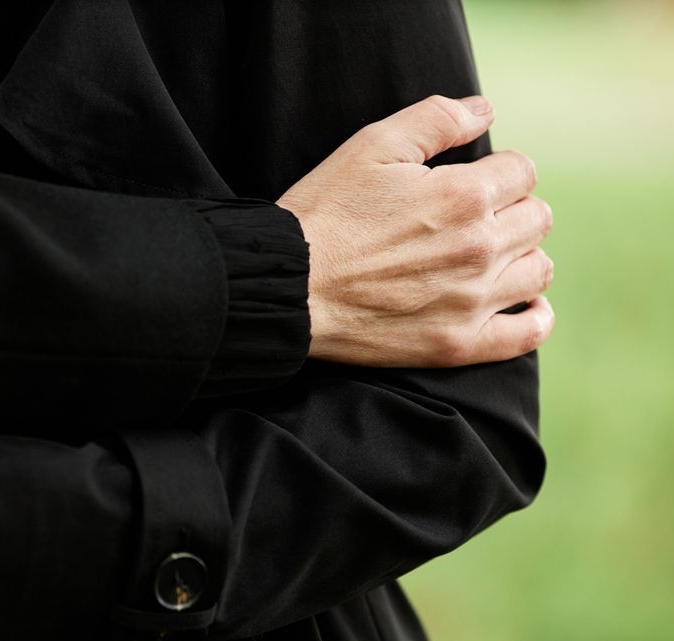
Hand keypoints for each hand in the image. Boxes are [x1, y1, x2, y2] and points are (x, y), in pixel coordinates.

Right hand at [278, 95, 554, 366]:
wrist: (287, 286)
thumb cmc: (323, 213)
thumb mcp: (370, 147)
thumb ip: (435, 119)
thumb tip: (485, 110)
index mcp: (464, 195)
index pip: (521, 170)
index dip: (496, 169)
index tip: (468, 180)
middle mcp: (479, 248)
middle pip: (535, 218)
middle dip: (510, 209)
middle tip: (471, 217)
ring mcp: (472, 301)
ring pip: (539, 270)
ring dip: (522, 256)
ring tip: (489, 255)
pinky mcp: (457, 344)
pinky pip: (527, 333)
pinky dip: (534, 317)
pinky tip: (522, 304)